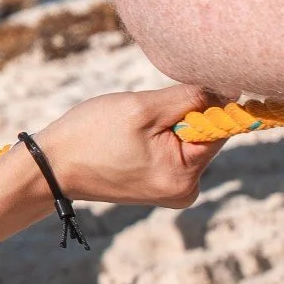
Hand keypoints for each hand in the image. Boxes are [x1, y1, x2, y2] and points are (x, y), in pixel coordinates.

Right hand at [32, 84, 223, 209]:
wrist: (51, 165)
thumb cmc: (92, 135)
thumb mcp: (143, 108)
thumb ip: (192, 98)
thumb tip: (231, 93)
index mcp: (185, 177)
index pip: (219, 127)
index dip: (199, 104)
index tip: (167, 100)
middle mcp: (186, 190)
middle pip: (204, 134)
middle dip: (177, 115)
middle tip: (139, 118)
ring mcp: (173, 190)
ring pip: (186, 138)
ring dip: (164, 124)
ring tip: (129, 131)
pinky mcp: (160, 185)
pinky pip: (173, 149)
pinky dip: (156, 136)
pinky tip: (129, 140)